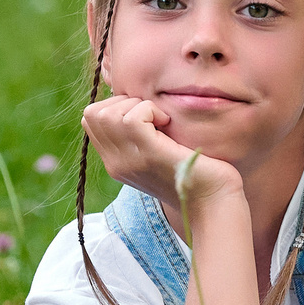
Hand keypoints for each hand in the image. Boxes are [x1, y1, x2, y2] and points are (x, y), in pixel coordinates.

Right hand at [81, 95, 240, 210]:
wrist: (212, 202)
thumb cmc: (194, 172)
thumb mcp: (157, 152)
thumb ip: (140, 135)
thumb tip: (135, 103)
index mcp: (115, 162)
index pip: (90, 120)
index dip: (114, 105)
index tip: (143, 115)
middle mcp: (115, 163)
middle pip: (92, 114)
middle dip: (122, 101)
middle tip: (151, 116)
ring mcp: (129, 160)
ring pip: (108, 114)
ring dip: (137, 106)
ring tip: (160, 120)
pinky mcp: (149, 155)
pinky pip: (132, 118)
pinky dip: (150, 110)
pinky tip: (167, 123)